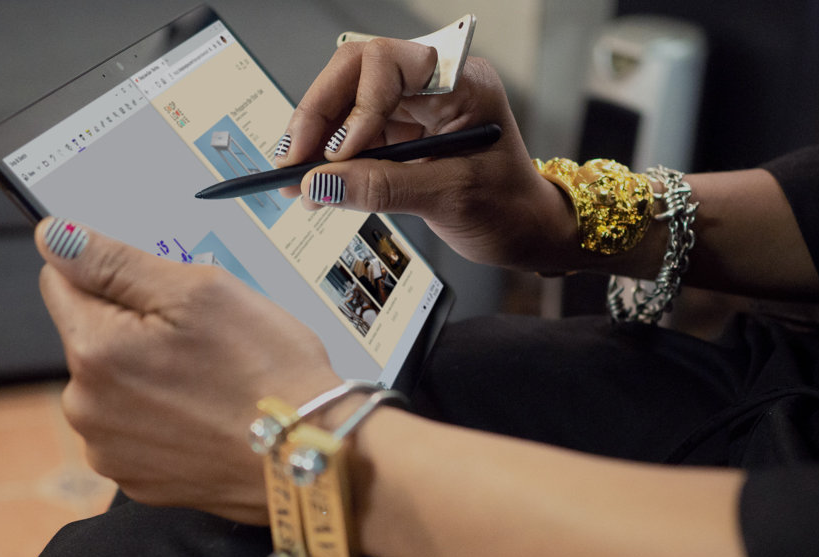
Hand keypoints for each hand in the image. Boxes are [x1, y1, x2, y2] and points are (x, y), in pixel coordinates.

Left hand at [34, 218, 342, 523]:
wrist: (312, 452)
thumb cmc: (266, 370)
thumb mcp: (199, 291)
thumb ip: (116, 261)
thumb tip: (54, 235)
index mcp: (94, 349)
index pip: (61, 280)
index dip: (112, 272)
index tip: (158, 285)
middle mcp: (86, 406)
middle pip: (90, 335)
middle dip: (135, 326)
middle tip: (202, 336)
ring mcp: (110, 450)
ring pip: (113, 384)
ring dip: (149, 374)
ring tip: (211, 379)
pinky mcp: (137, 480)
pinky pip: (135, 428)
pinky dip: (164, 417)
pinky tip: (208, 414)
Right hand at [276, 38, 578, 272]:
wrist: (527, 232)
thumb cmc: (509, 208)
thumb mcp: (449, 198)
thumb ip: (382, 188)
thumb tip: (319, 183)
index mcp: (459, 82)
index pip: (385, 62)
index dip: (353, 104)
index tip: (339, 153)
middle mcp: (432, 84)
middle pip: (354, 74)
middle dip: (319, 116)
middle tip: (292, 159)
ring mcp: (412, 107)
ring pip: (345, 103)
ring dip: (316, 140)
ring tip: (294, 181)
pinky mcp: (398, 134)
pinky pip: (351, 135)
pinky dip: (328, 160)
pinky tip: (312, 185)